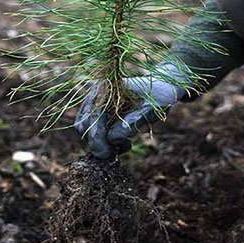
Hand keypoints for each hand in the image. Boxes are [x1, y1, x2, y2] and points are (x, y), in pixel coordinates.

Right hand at [73, 64, 187, 159]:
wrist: (159, 89)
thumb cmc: (158, 98)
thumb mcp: (151, 110)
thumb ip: (133, 122)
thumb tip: (112, 137)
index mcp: (109, 88)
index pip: (93, 116)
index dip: (97, 139)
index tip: (108, 154)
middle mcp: (96, 91)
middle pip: (84, 125)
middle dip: (99, 143)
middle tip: (119, 151)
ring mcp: (93, 100)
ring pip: (84, 129)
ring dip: (101, 142)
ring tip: (124, 144)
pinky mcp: (94, 109)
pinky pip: (89, 129)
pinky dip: (102, 140)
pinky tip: (120, 142)